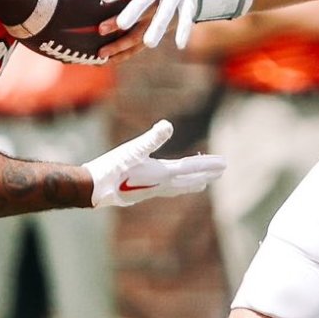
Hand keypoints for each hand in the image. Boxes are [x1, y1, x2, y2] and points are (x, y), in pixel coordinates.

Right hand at [82, 120, 225, 207]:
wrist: (94, 188)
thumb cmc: (112, 167)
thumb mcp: (132, 148)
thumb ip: (152, 137)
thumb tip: (168, 125)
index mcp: (161, 174)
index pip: (191, 168)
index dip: (208, 165)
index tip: (224, 164)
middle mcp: (160, 185)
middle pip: (189, 180)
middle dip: (205, 175)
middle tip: (221, 172)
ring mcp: (151, 191)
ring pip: (178, 187)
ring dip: (192, 182)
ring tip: (201, 182)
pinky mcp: (142, 192)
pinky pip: (167, 189)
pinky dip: (176, 186)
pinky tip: (170, 185)